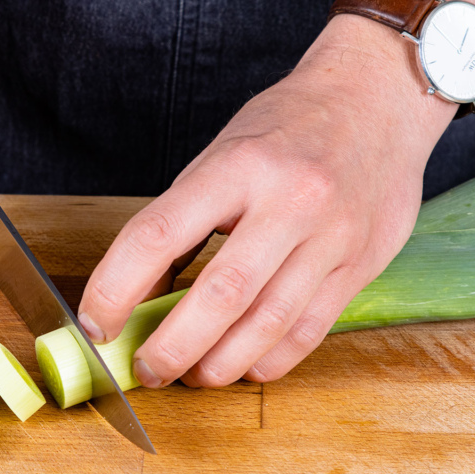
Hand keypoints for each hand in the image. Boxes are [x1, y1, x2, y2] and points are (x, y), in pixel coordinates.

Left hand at [78, 16, 456, 387]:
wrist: (379, 98)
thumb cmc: (290, 126)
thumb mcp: (226, 153)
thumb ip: (188, 220)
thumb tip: (143, 294)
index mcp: (238, 166)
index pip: (158, 235)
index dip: (115, 289)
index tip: (95, 323)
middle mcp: (289, 201)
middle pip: (220, 295)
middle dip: (172, 347)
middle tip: (147, 369)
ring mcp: (331, 236)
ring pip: (267, 323)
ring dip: (220, 364)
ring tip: (193, 375)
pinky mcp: (361, 265)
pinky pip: (309, 331)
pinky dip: (268, 360)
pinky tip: (244, 366)